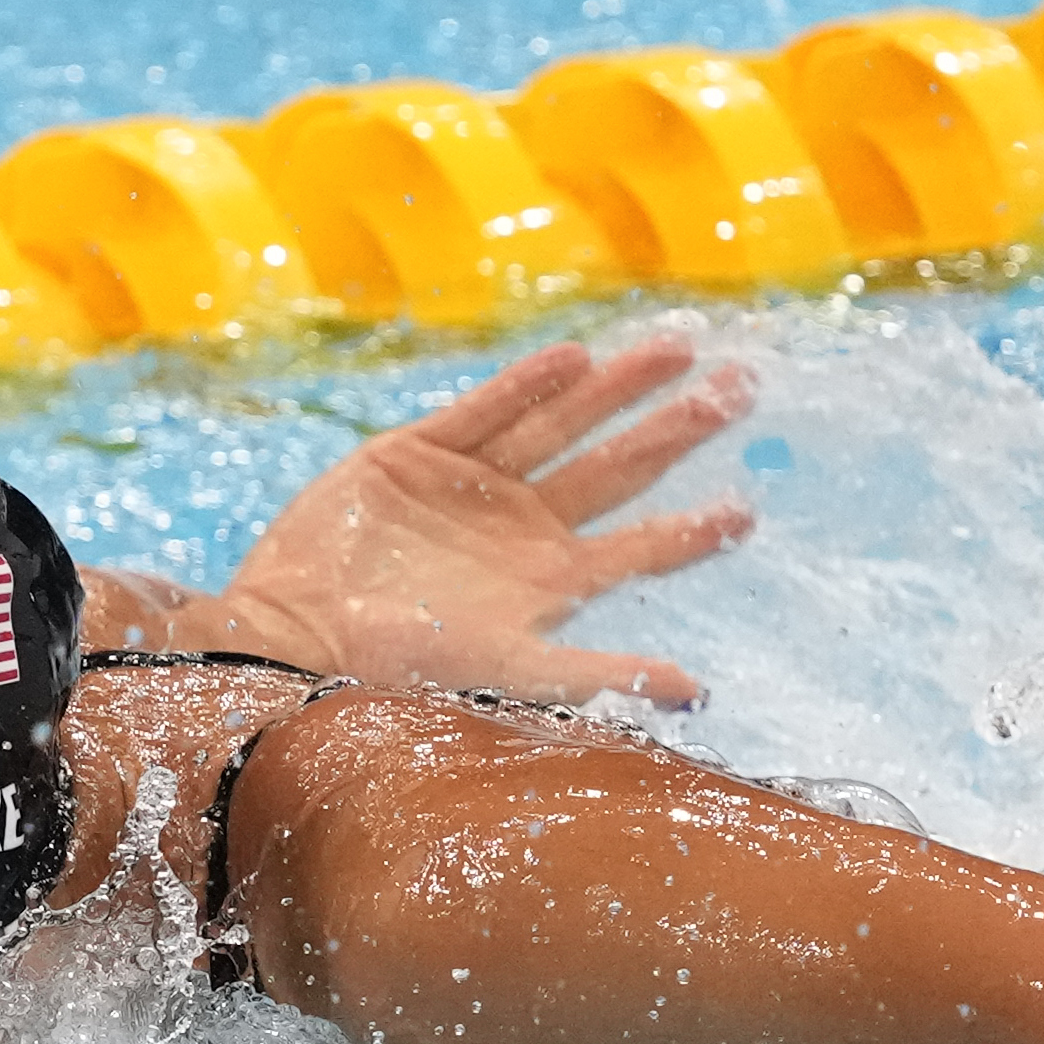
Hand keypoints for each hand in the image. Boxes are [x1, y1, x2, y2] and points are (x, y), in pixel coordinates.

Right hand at [222, 333, 752, 705]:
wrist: (295, 637)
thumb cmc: (398, 669)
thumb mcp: (509, 673)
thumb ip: (601, 676)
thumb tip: (697, 692)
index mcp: (549, 582)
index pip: (640, 548)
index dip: (693, 530)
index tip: (748, 510)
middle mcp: (522, 528)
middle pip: (618, 469)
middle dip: (676, 427)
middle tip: (741, 387)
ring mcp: (474, 486)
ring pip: (562, 425)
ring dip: (618, 388)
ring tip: (679, 350)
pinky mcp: (417, 452)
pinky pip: (484, 409)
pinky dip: (527, 385)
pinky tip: (575, 358)